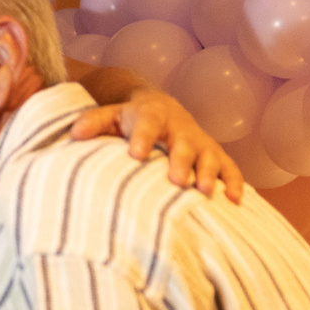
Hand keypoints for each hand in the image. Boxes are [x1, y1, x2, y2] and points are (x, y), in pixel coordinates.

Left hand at [69, 88, 243, 201]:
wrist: (161, 108)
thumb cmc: (130, 118)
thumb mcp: (110, 114)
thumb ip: (93, 122)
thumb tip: (75, 133)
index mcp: (153, 115)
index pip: (147, 125)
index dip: (143, 138)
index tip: (136, 155)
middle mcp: (180, 128)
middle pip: (183, 143)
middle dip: (181, 161)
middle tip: (177, 181)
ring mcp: (200, 141)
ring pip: (209, 156)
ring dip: (209, 173)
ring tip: (204, 192)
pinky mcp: (214, 154)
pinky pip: (229, 167)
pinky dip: (233, 182)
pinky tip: (234, 200)